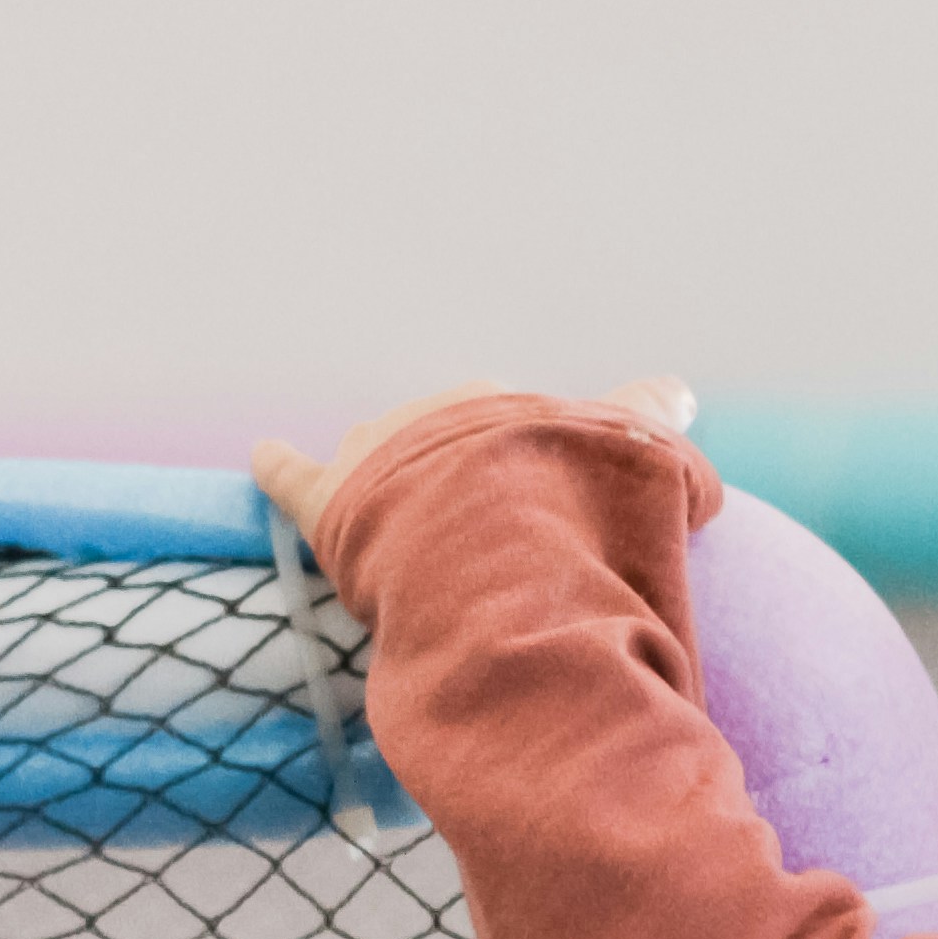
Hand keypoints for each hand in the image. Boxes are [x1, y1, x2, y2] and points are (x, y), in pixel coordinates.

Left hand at [254, 375, 700, 596]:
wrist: (507, 551)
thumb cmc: (583, 514)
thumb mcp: (645, 464)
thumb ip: (652, 420)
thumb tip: (676, 387)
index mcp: (514, 405)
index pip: (531, 426)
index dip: (555, 463)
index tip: (572, 492)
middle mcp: (444, 413)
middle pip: (454, 438)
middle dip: (471, 469)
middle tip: (497, 522)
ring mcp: (384, 450)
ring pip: (386, 453)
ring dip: (395, 475)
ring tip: (410, 521)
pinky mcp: (331, 498)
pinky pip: (294, 476)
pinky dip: (278, 466)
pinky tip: (261, 455)